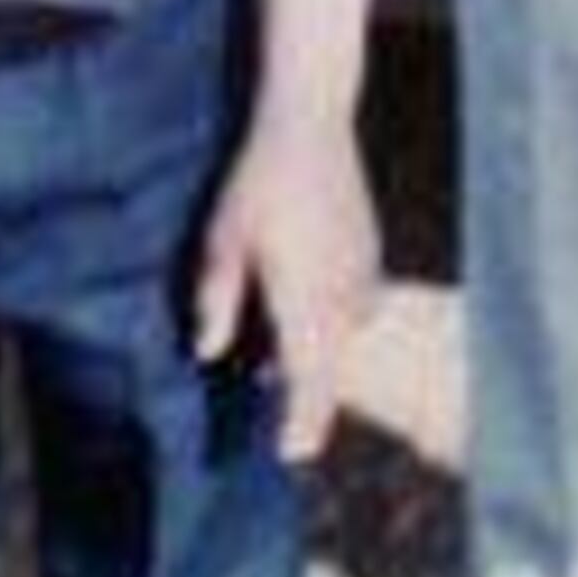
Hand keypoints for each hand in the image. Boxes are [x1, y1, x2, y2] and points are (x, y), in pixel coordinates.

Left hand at [191, 108, 381, 463]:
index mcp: (306, 298)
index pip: (311, 380)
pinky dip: (330, 323)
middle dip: (308, 399)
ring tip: (273, 364)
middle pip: (332, 368)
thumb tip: (206, 354)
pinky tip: (300, 309)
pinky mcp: (371, 254)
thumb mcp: (223, 238)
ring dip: (316, 357)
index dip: (303, 423)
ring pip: (343, 338)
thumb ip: (217, 299)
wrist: (311, 121)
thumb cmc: (257, 180)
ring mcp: (363, 274)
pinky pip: (355, 308)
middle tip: (281, 426)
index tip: (291, 455)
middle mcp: (343, 294)